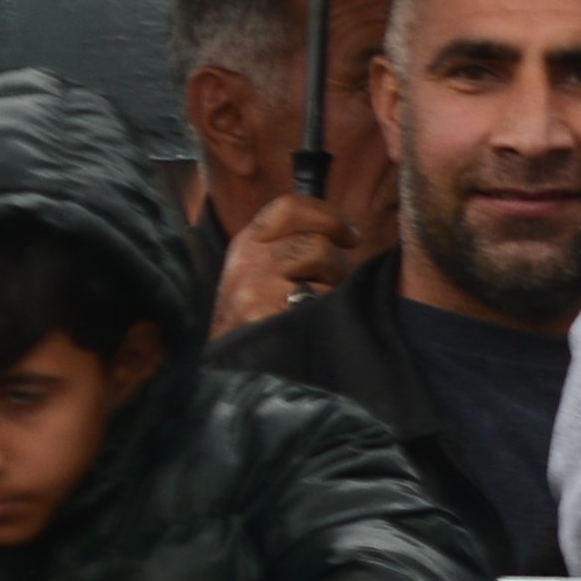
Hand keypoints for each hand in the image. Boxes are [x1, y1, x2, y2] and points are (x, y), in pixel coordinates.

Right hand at [217, 187, 346, 335]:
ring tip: (322, 308)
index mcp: (246, 244)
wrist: (229, 372)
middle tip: (337, 286)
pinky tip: (315, 328)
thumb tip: (344, 233)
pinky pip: (320, 300)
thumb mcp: (260, 275)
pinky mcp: (265, 314)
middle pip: (316, 241)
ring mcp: (254, 287)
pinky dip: (328, 314)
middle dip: (338, 264)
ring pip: (321, 261)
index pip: (288, 208)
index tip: (351, 235)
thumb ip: (289, 250)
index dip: (327, 216)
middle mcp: (247, 260)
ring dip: (336, 286)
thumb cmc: (255, 324)